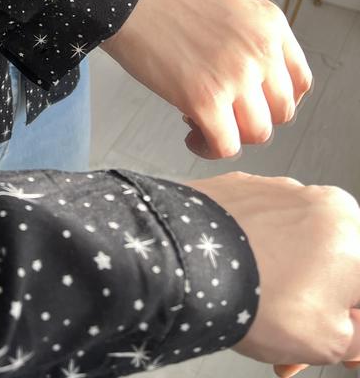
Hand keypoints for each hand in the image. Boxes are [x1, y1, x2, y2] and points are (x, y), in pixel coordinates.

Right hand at [100, 0, 312, 158]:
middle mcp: (262, 49)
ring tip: (201, 122)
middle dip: (252, 120)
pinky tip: (191, 135)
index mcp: (270, 24)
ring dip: (231, 135)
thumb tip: (251, 91)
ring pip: (257, 134)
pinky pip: (225, 146)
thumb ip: (250, 42)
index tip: (252, 104)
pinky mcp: (205, 99)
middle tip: (222, 112)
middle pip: (281, 113)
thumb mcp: (228, 8)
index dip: (276, 101)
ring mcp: (236, 75)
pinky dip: (209, 148)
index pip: (299, 82)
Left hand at [183, 172, 359, 367]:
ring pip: (290, 245)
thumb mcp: (331, 341)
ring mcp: (272, 189)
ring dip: (283, 281)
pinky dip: (251, 253)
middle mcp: (316, 199)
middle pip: (327, 263)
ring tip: (257, 311)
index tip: (336, 340)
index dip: (348, 322)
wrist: (186, 264)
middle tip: (294, 340)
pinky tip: (237, 280)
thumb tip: (353, 326)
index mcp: (352, 230)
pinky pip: (255, 226)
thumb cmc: (259, 297)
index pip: (357, 287)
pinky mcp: (235, 188)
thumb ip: (356, 332)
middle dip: (314, 305)